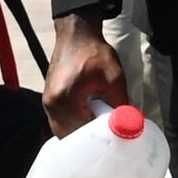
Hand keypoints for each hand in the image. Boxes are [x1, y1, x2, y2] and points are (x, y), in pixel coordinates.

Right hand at [44, 18, 131, 136]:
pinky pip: (60, 121)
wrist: (76, 35)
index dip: (98, 140)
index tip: (113, 141)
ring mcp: (47, 103)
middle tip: (107, 140)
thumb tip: (130, 125)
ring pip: (63, 130)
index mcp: (64, 100)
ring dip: (80, 132)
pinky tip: (89, 121)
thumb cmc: (94, 54)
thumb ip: (121, 104)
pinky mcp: (49, 100)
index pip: (80, 133)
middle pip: (69, 136)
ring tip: (99, 130)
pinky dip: (74, 124)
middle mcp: (51, 105)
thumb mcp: (114, 78)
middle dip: (88, 140)